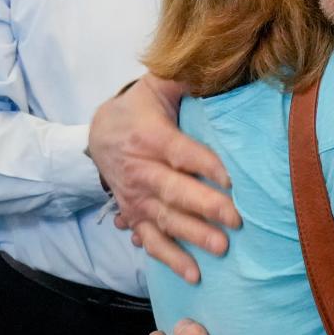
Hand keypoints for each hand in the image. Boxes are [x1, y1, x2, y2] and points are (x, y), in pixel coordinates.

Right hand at [88, 74, 241, 282]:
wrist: (98, 134)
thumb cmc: (139, 107)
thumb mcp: (157, 84)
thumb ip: (184, 76)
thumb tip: (217, 60)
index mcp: (150, 137)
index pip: (181, 152)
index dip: (205, 165)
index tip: (232, 178)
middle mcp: (141, 170)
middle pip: (174, 190)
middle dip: (204, 206)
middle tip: (235, 220)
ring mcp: (137, 197)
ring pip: (165, 220)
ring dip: (193, 236)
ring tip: (221, 248)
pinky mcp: (135, 215)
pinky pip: (151, 241)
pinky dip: (171, 259)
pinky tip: (195, 274)